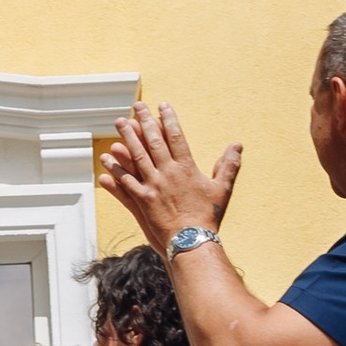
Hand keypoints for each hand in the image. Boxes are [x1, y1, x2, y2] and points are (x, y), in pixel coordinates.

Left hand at [100, 103, 242, 254]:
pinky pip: (125, 180)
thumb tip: (238, 145)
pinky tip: (106, 156)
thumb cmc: (208, 215)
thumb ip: (229, 165)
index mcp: (187, 168)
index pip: (176, 137)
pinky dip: (115, 168)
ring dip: (127, 137)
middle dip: (145, 121)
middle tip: (136, 105)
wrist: (193, 241)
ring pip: (136, 156)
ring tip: (120, 122)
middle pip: (153, 141)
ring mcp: (153, 185)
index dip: (169, 120)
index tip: (162, 106)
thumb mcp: (222, 189)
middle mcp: (168, 173)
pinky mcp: (142, 199)